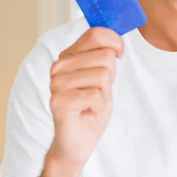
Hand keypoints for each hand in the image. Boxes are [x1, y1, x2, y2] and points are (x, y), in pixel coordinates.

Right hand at [47, 27, 123, 171]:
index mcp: (68, 56)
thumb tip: (116, 38)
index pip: (95, 33)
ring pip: (103, 75)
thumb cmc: (91, 108)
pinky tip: (88, 113)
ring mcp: (56, 83)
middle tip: (96, 93)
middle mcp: (59, 66)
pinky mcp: (59, 101)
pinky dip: (99, 107)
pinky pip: (96, 96)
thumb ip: (105, 55)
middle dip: (110, 78)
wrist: (77, 143)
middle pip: (105, 56)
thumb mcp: (103, 77)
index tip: (119, 55)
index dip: (115, 42)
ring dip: (104, 94)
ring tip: (91, 104)